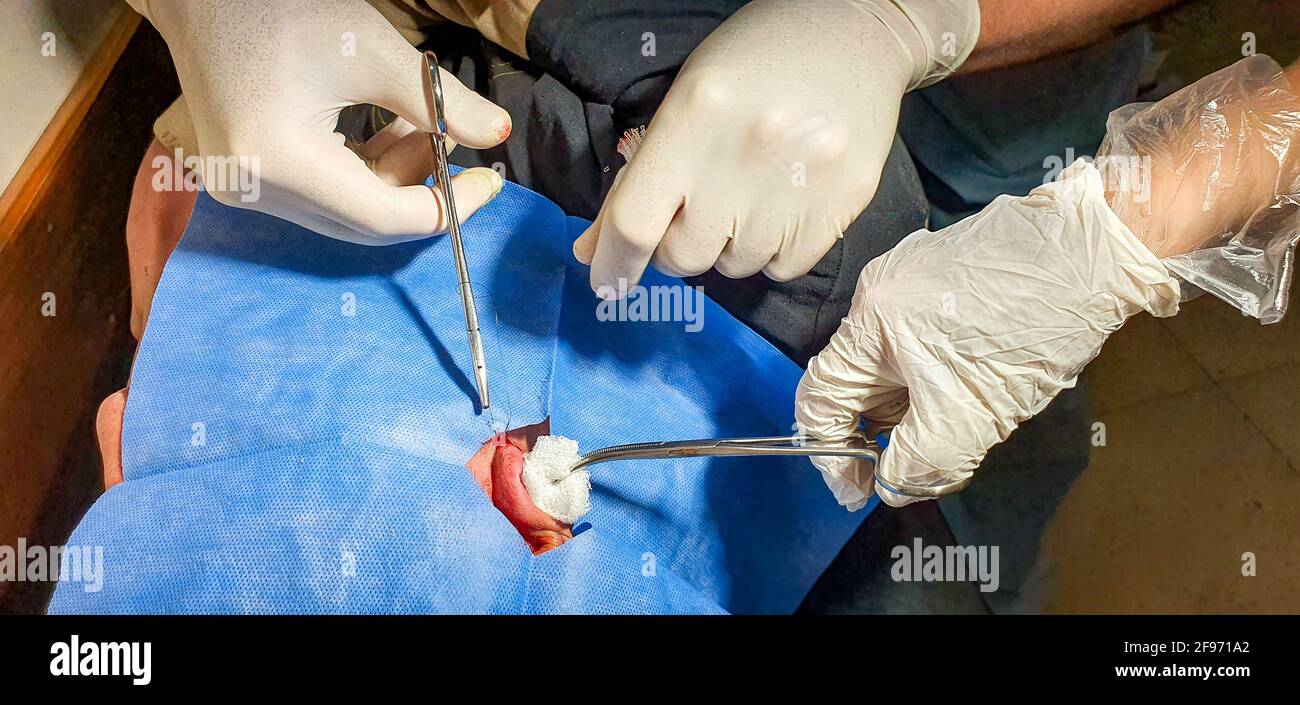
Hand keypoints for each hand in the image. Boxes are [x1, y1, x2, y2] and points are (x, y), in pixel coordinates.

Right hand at [132, 0, 510, 243]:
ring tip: (423, 123)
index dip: (448, 205)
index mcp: (279, 161)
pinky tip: (389, 129)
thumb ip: (441, 102)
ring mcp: (244, 190)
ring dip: (394, 175)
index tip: (490, 179)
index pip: (384, 217)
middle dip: (422, 189)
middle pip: (365, 221)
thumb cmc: (282, 8)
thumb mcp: (373, 51)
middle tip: (461, 146)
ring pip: (347, 210)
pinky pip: (322, 194)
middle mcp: (254, 190)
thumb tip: (498, 134)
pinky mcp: (244, 180)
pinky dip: (363, 170)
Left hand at [573, 0, 978, 293]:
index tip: (606, 285)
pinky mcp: (845, 201)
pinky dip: (773, 252)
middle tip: (697, 209)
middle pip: (684, 255)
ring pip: (735, 266)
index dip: (614, 263)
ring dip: (730, 246)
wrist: (855, 34)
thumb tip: (593, 252)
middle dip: (679, 245)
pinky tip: (781, 206)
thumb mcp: (683, 100)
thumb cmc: (755, 62)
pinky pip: (784, 268)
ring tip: (749, 195)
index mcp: (694, 117)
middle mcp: (746, 155)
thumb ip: (637, 178)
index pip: (635, 221)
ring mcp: (801, 182)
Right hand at [794, 161, 1180, 508]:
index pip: (819, 397)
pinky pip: (919, 336)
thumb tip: (891, 483)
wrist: (1098, 254)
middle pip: (857, 380)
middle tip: (921, 466)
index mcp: (871, 322)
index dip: (830, 453)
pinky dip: (934, 373)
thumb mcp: (968, 419)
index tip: (861, 489)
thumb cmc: (1029, 334)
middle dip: (884, 432)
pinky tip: (977, 384)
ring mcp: (912, 273)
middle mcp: (879, 290)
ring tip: (962, 426)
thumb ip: (917, 463)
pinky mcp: (945, 268)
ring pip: (893, 361)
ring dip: (914, 405)